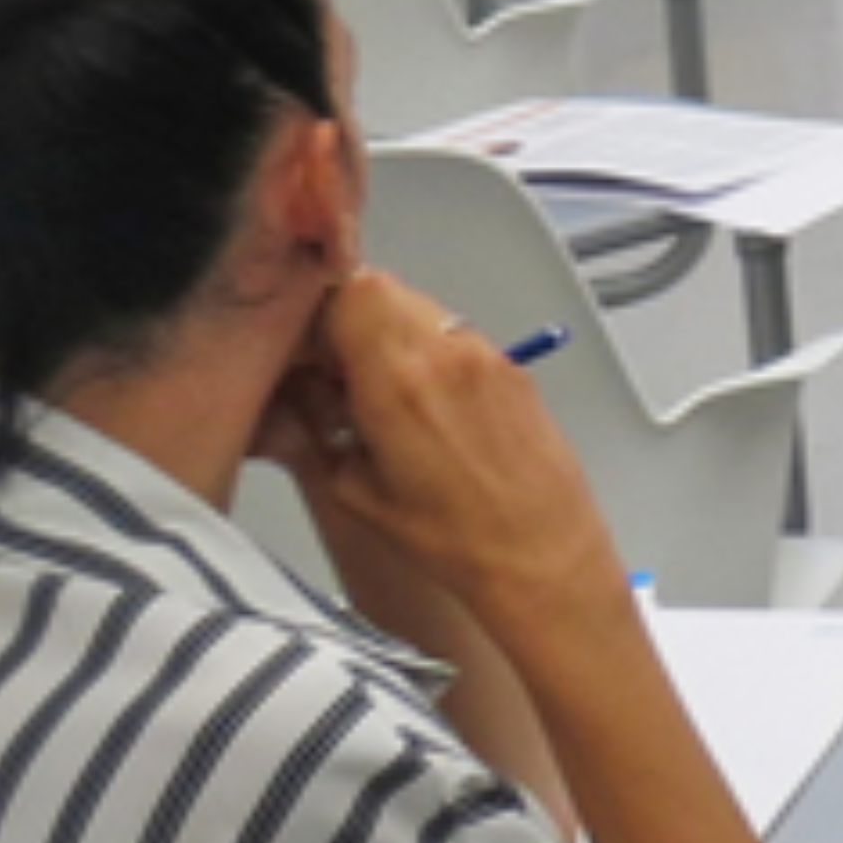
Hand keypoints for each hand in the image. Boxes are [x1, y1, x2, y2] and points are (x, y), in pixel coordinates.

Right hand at [277, 271, 629, 633]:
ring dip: (391, 335)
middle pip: (383, 289)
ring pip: (422, 309)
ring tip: (382, 394)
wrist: (541, 552)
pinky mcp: (514, 367)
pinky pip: (457, 336)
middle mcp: (447, 352)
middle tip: (338, 373)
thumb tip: (301, 392)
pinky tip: (425, 405)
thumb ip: (319, 427)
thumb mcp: (356, 491)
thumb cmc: (450, 537)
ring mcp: (487, 354)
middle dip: (351, 322)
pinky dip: (430, 353)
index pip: (350, 290)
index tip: (310, 351)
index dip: (321, 313)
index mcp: (399, 379)